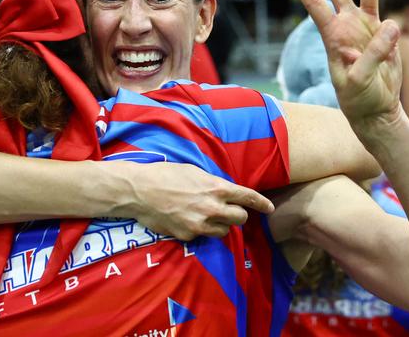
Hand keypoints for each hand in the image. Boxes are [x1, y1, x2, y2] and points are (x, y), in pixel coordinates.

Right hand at [129, 163, 274, 240]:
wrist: (139, 191)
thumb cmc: (165, 175)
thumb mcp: (194, 172)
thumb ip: (213, 183)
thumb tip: (223, 191)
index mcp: (216, 188)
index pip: (248, 197)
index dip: (262, 203)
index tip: (270, 208)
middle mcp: (212, 208)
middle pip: (241, 219)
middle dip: (237, 215)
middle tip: (228, 210)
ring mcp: (200, 225)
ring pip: (224, 231)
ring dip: (220, 224)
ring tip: (205, 215)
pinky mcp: (188, 236)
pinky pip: (202, 236)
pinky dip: (200, 230)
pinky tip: (186, 219)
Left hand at [285, 0, 402, 128]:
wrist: (375, 109)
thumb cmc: (359, 99)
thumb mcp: (360, 81)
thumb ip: (374, 55)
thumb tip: (391, 26)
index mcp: (332, 37)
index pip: (314, 6)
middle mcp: (346, 27)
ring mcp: (365, 27)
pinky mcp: (383, 33)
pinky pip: (385, 7)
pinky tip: (389, 7)